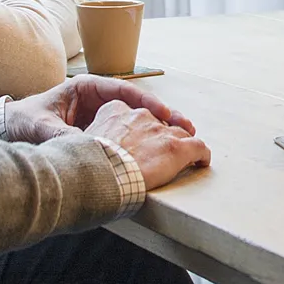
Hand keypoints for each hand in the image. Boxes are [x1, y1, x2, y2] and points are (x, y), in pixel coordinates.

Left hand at [6, 75, 194, 145]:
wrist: (7, 131)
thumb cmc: (22, 121)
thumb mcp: (41, 126)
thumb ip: (61, 135)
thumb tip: (84, 147)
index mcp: (86, 88)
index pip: (124, 90)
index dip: (147, 101)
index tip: (165, 113)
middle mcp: (97, 100)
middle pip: (137, 105)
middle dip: (162, 115)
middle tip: (186, 126)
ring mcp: (100, 117)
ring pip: (135, 121)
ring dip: (157, 130)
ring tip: (184, 139)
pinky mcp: (99, 134)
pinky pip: (124, 136)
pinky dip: (142, 143)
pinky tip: (159, 153)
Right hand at [83, 99, 211, 189]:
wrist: (99, 174)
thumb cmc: (87, 163)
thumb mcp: (82, 139)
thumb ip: (94, 136)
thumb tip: (94, 147)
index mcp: (115, 110)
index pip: (134, 115)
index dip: (140, 130)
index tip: (140, 143)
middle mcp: (140, 116)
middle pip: (158, 122)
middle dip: (163, 136)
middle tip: (164, 151)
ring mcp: (160, 130)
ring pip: (180, 132)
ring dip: (184, 144)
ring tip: (189, 155)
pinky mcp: (177, 147)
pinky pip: (198, 147)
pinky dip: (202, 155)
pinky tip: (201, 162)